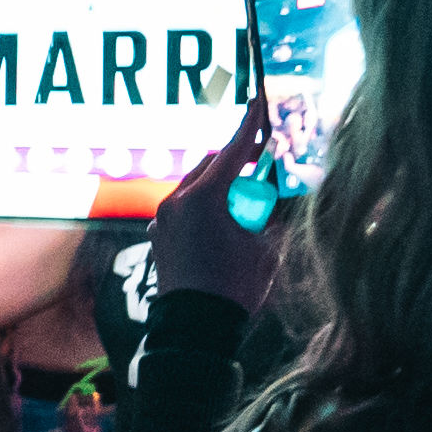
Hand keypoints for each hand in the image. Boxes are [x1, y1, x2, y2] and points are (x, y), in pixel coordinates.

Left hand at [151, 97, 284, 316]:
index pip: (232, 152)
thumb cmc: (235, 286)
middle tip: (260, 160)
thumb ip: (269, 212)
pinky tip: (218, 218)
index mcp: (203, 197)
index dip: (248, 128)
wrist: (196, 326)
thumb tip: (274, 196)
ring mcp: (161, 218)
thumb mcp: (265, 246)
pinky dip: (201, 204)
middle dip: (235, 161)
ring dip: (217, 184)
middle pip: (209, 166)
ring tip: (242, 196)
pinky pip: (181, 207)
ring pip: (193, 185)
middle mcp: (176, 201)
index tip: (257, 105)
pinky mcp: (157, 235)